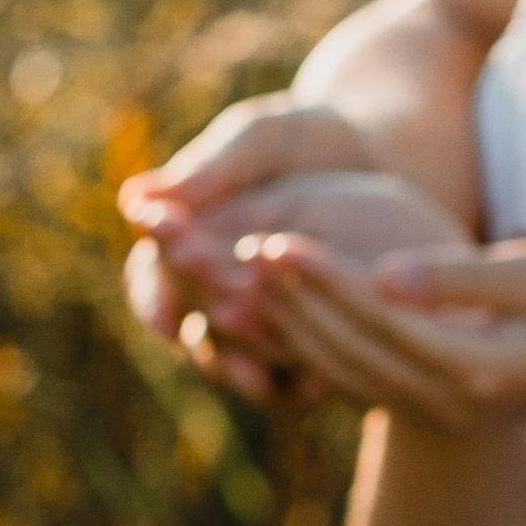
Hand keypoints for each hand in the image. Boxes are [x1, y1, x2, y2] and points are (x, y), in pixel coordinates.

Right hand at [119, 98, 385, 396]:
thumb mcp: (263, 140)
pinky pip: (296, 387)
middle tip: (225, 306)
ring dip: (243, 365)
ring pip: (237, 366)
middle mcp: (216, 298)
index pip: (154, 279)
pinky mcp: (315, 353)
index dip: (161, 276)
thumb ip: (211, 170)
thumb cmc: (311, 136)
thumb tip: (134, 199)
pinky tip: (320, 385)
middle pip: (191, 329)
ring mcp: (264, 330)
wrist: (391, 159)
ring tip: (258, 361)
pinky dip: (300, 389)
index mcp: (188, 249)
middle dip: (206, 320)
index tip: (181, 254)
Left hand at [247, 236, 525, 433]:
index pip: (380, 320)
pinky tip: (270, 315)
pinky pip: (355, 376)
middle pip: (346, 349)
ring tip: (232, 279)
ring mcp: (437, 408)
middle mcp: (447, 400)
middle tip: (228, 253)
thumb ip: (463, 278)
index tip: (270, 241)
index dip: (322, 281)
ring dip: (284, 326)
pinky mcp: (430, 401)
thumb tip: (387, 273)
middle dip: (284, 303)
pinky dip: (308, 345)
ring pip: (341, 367)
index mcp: (476, 368)